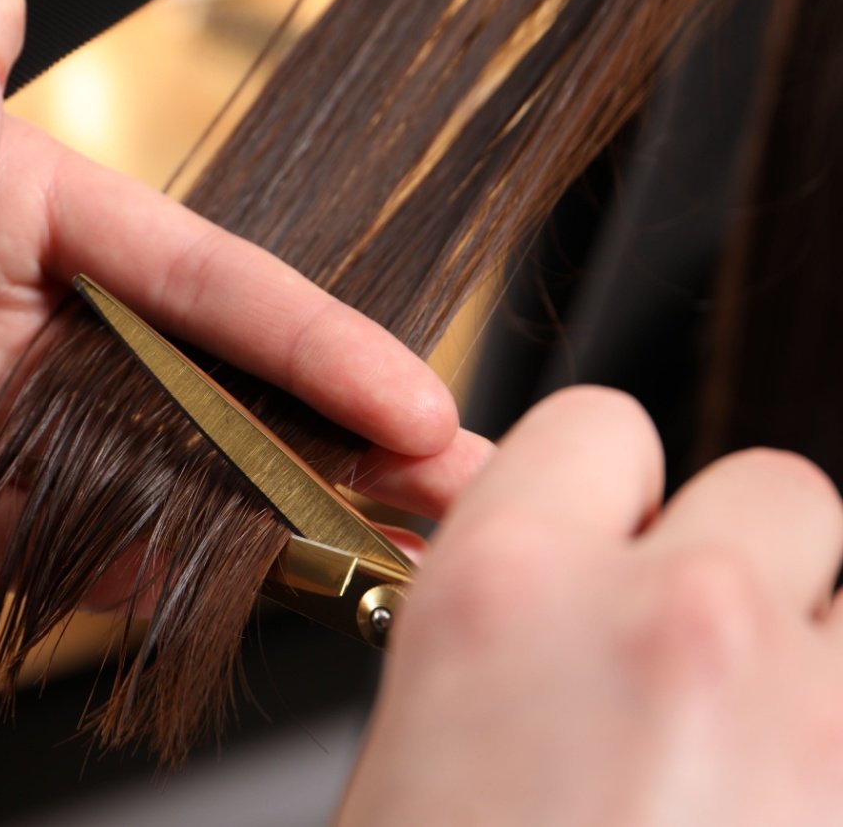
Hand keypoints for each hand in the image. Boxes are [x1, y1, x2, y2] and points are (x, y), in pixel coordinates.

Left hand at [0, 0, 484, 567]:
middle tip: (436, 506)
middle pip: (186, 391)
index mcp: (4, 190)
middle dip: (313, 448)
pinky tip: (179, 597)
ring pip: (113, 476)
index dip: (311, 337)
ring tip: (348, 569)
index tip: (417, 394)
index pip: (195, 275)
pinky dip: (88, 573)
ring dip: (226, 523)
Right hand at [339, 387, 842, 825]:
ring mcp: (801, 707)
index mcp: (506, 589)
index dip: (599, 488)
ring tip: (735, 740)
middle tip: (677, 656)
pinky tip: (773, 797)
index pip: (600, 425)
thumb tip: (550, 582)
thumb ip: (495, 618)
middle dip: (730, 558)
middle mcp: (668, 619)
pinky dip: (832, 739)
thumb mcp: (413, 727)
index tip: (598, 541)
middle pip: (767, 487)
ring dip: (803, 646)